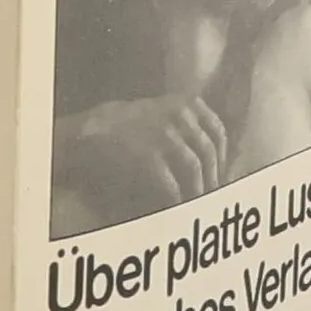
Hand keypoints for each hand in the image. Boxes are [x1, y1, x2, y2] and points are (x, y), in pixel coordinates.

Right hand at [54, 94, 229, 216]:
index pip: (217, 130)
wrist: (87, 133)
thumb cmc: (121, 123)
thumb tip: (208, 146)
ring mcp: (165, 136)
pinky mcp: (150, 157)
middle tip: (213, 194)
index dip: (223, 154)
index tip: (223, 171)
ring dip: (198, 190)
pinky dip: (177, 199)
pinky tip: (176, 208)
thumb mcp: (158, 109)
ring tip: (197, 203)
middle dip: (214, 176)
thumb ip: (184, 120)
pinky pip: (172, 184)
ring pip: (194, 169)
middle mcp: (179, 116)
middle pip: (208, 152)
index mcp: (184, 103)